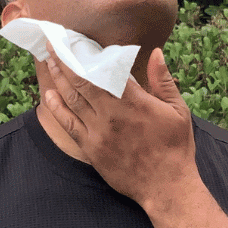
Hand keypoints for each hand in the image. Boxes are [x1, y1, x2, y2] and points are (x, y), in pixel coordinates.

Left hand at [42, 45, 202, 208]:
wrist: (166, 187)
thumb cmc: (175, 147)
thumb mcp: (178, 111)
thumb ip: (163, 80)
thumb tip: (156, 52)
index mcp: (134, 102)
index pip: (104, 70)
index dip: (86, 54)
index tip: (75, 40)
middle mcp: (111, 114)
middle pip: (82, 81)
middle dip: (65, 60)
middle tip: (52, 44)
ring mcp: (98, 131)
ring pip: (72, 99)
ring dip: (58, 78)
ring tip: (48, 61)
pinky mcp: (90, 147)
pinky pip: (68, 123)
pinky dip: (56, 107)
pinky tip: (48, 94)